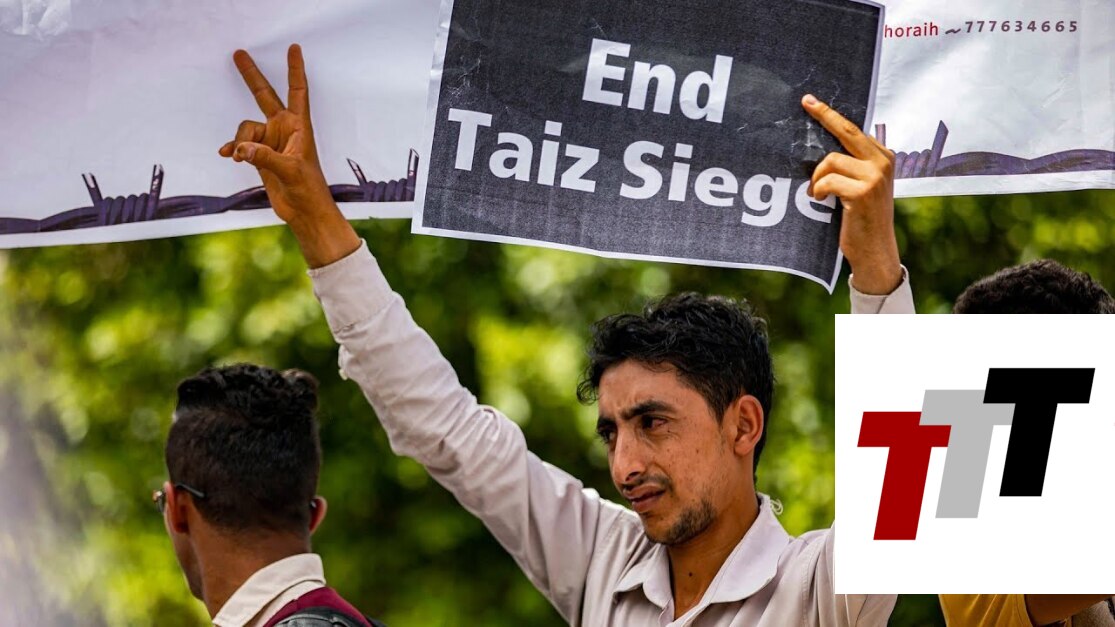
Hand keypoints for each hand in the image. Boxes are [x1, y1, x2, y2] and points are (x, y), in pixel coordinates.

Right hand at [221, 44, 358, 267]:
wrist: (305, 211)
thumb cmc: (309, 189)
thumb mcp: (290, 171)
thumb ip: (264, 158)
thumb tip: (239, 149)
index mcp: (299, 126)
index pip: (297, 90)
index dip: (295, 69)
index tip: (294, 48)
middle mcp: (284, 129)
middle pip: (264, 96)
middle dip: (251, 76)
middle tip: (238, 53)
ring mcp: (271, 142)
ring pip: (246, 129)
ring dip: (239, 141)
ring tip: (238, 157)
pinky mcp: (260, 156)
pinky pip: (239, 145)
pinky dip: (232, 148)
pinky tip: (226, 155)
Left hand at [801, 94, 901, 294]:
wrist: (875, 250)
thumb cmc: (861, 218)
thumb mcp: (861, 185)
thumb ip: (851, 164)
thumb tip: (821, 145)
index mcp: (883, 157)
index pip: (853, 129)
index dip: (831, 114)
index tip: (811, 101)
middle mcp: (883, 162)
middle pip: (846, 131)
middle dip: (824, 116)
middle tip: (806, 103)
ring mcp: (875, 176)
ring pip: (830, 160)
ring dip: (817, 178)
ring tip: (818, 193)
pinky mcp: (863, 191)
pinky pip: (828, 181)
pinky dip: (819, 190)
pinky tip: (821, 200)